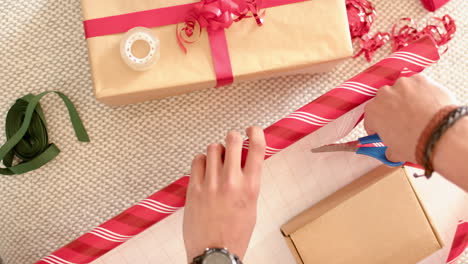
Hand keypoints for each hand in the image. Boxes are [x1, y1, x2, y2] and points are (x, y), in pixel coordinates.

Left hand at [183, 127, 265, 261]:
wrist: (215, 252)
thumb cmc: (235, 234)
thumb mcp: (251, 207)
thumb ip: (248, 183)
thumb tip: (244, 164)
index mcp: (250, 187)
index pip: (257, 148)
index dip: (256, 133)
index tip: (252, 130)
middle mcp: (231, 181)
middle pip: (232, 140)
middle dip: (233, 137)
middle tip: (233, 142)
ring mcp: (211, 184)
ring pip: (213, 148)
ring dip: (217, 150)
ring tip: (217, 161)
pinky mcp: (194, 188)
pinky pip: (197, 160)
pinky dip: (202, 160)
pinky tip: (205, 168)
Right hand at [364, 74, 454, 162]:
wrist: (441, 134)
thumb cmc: (416, 143)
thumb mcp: (395, 152)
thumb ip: (389, 149)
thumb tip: (391, 152)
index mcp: (372, 112)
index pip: (371, 118)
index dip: (378, 126)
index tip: (384, 130)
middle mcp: (384, 94)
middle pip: (385, 101)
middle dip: (392, 110)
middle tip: (403, 122)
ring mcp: (402, 85)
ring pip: (401, 91)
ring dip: (406, 99)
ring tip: (418, 112)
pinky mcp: (420, 79)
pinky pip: (418, 85)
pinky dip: (421, 92)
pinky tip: (428, 104)